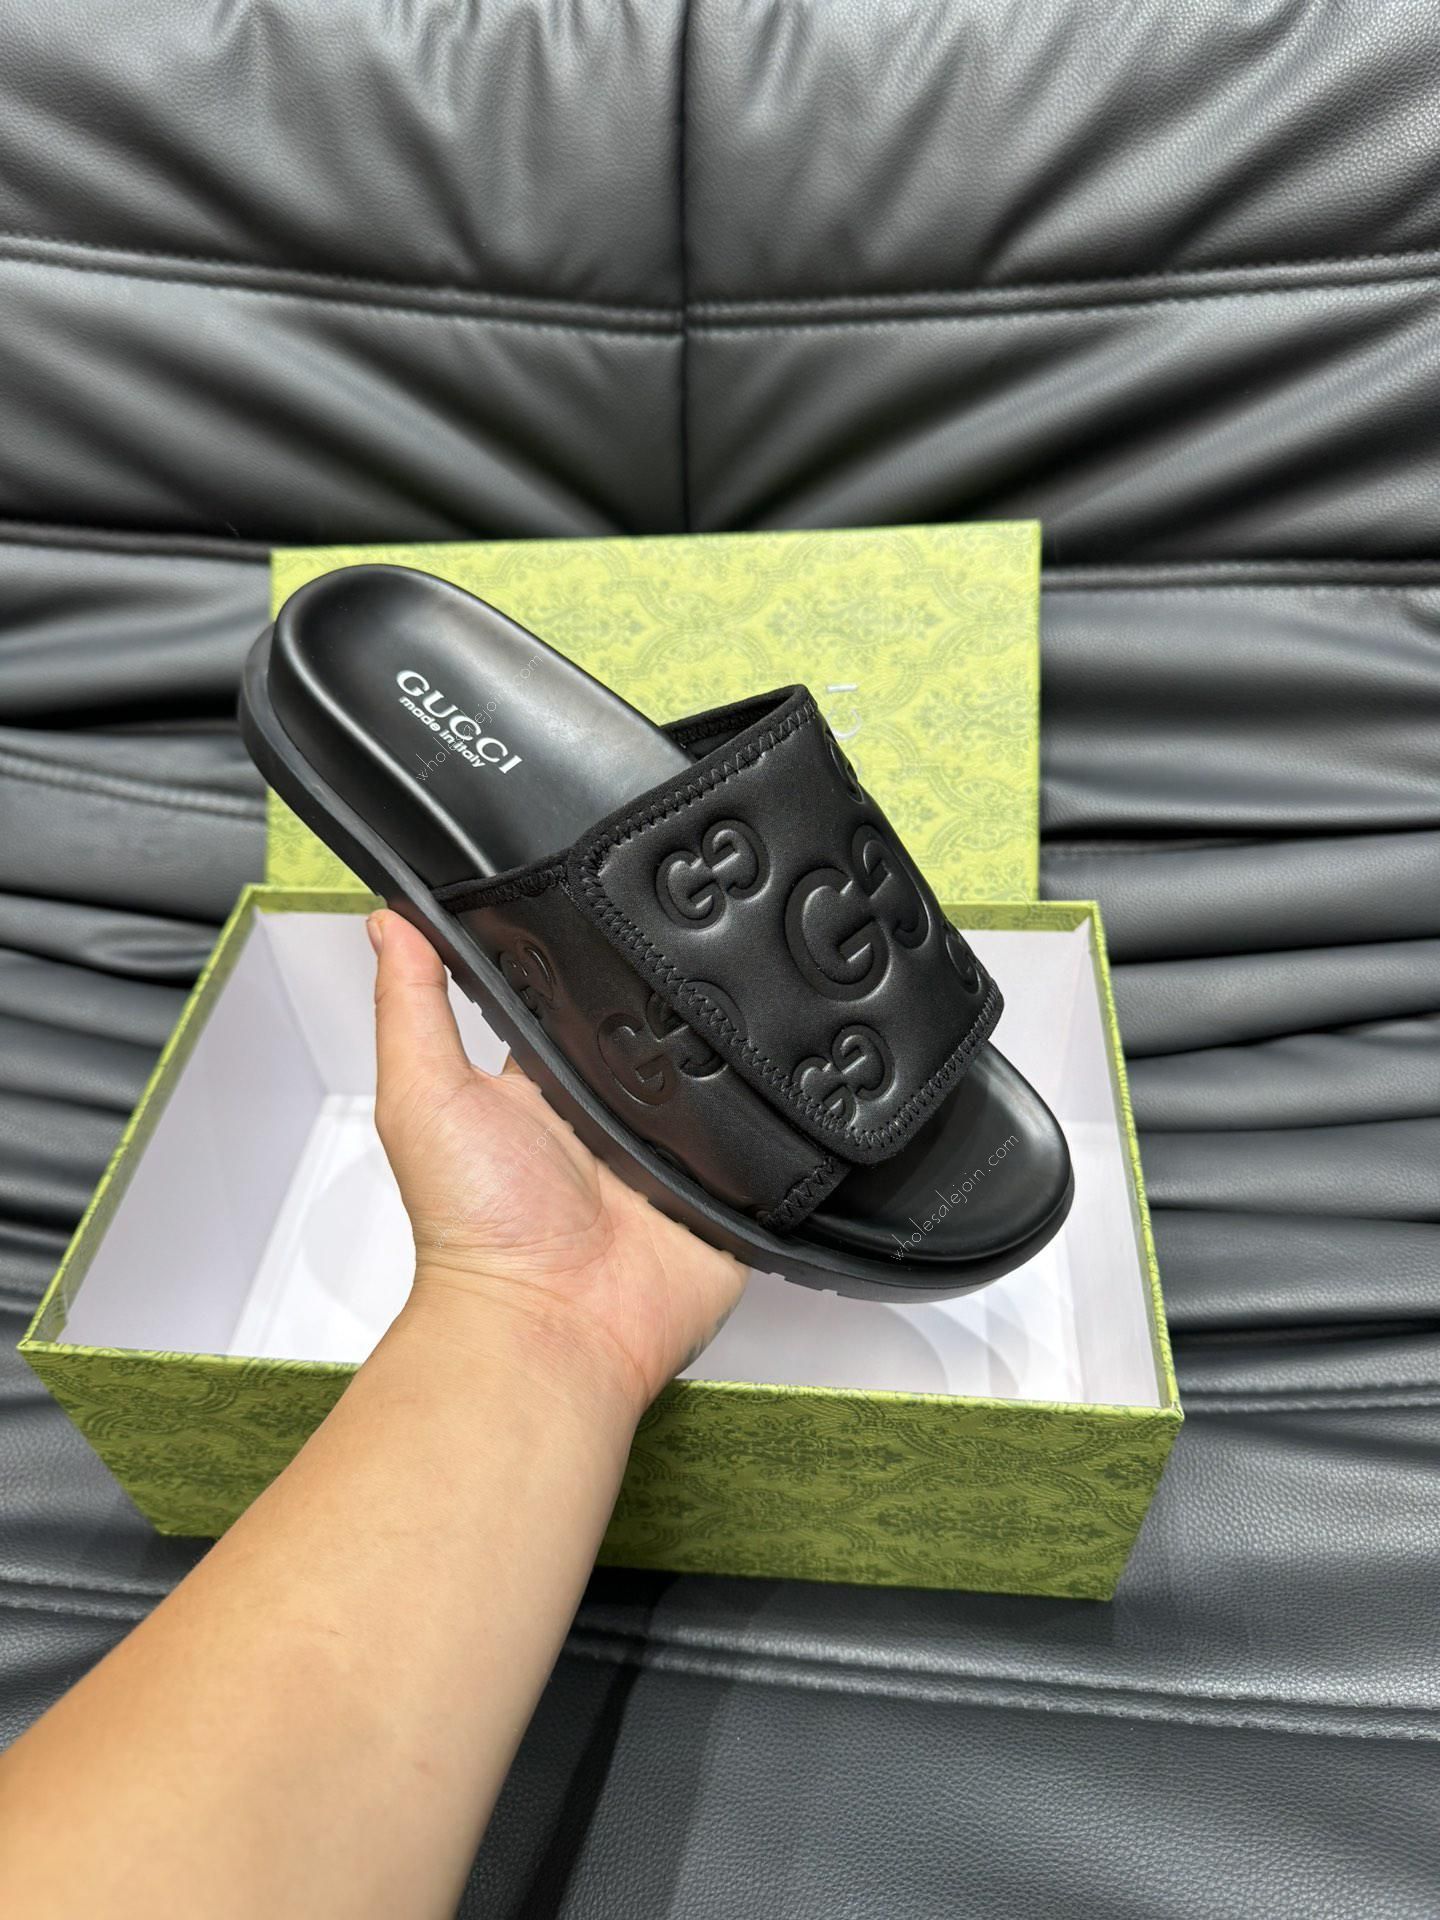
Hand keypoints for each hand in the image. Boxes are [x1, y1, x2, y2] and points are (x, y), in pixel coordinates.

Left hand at [368, 909, 746, 1423]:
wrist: (551, 1327)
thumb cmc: (475, 1228)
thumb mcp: (424, 1096)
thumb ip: (411, 1006)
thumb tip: (390, 920)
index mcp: (542, 1086)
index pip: (577, 1000)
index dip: (592, 956)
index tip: (609, 889)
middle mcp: (607, 1115)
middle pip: (654, 1032)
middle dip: (673, 995)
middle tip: (692, 943)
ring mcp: (668, 1154)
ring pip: (714, 1075)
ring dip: (724, 1049)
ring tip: (744, 997)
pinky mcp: (723, 1191)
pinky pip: (763, 1136)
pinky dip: (771, 1111)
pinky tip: (779, 1071)